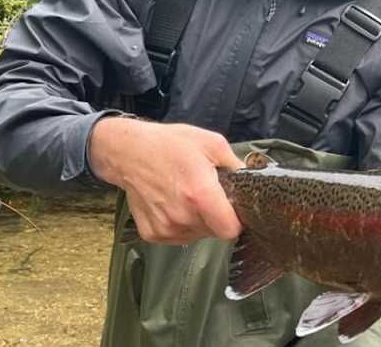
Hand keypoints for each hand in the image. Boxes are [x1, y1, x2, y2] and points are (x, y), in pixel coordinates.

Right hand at [89, 117, 243, 244]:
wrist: (129, 151)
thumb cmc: (170, 144)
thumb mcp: (212, 143)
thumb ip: (235, 165)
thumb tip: (252, 179)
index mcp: (201, 195)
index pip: (231, 230)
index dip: (236, 220)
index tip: (233, 208)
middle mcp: (183, 216)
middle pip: (215, 231)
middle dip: (217, 216)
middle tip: (207, 193)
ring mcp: (166, 228)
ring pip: (198, 235)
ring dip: (199, 220)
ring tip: (188, 195)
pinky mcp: (152, 234)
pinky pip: (179, 236)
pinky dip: (181, 224)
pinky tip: (174, 203)